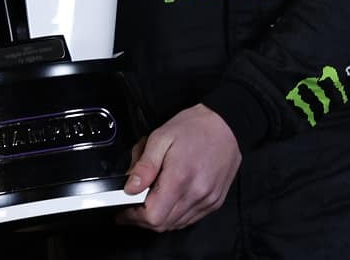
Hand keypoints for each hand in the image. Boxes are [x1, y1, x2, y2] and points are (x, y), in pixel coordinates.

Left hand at [116, 104, 240, 232]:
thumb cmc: (194, 127)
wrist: (225, 124)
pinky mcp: (215, 201)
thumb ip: (144, 165)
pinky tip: (171, 198)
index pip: (152, 216)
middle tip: (134, 204)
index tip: (124, 210)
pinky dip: (176, 215)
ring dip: (160, 217)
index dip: (134, 216)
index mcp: (180, 177)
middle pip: (163, 224)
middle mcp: (197, 193)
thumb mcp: (160, 137)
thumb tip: (130, 188)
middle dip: (142, 218)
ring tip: (154, 196)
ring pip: (176, 224)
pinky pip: (190, 219)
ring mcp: (208, 200)